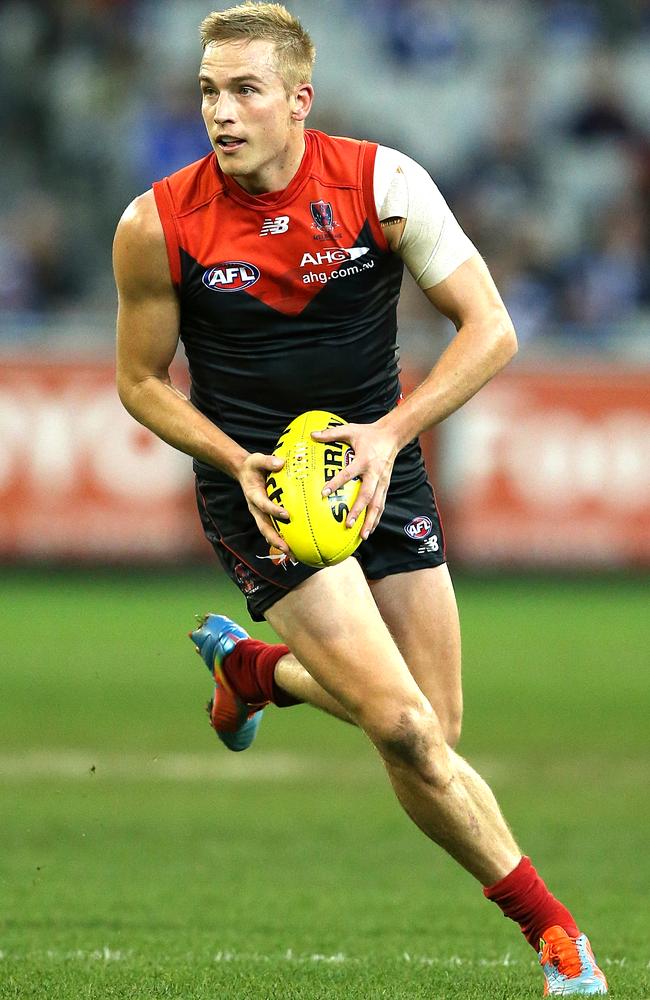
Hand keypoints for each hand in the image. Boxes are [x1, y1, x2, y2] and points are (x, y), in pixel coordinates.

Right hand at [237, 452, 291, 553]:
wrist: (243, 472)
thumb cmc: (252, 466)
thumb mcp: (257, 459)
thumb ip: (268, 461)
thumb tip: (281, 463)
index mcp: (253, 495)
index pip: (263, 504)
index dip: (273, 510)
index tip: (286, 515)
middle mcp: (255, 508)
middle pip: (264, 527)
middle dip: (275, 539)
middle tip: (287, 549)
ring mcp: (259, 513)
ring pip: (267, 531)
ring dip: (278, 544)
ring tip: (292, 554)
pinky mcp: (264, 515)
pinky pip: (272, 528)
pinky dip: (281, 538)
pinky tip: (293, 546)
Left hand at [311, 419, 398, 539]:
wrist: (393, 435)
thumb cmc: (369, 433)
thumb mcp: (350, 430)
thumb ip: (331, 433)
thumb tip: (312, 434)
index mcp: (364, 460)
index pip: (348, 473)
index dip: (336, 483)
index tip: (324, 493)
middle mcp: (375, 473)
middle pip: (367, 495)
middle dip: (358, 511)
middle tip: (348, 524)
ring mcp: (382, 481)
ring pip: (377, 504)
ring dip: (370, 521)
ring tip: (362, 536)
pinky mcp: (386, 486)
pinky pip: (381, 504)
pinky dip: (376, 518)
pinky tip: (369, 531)